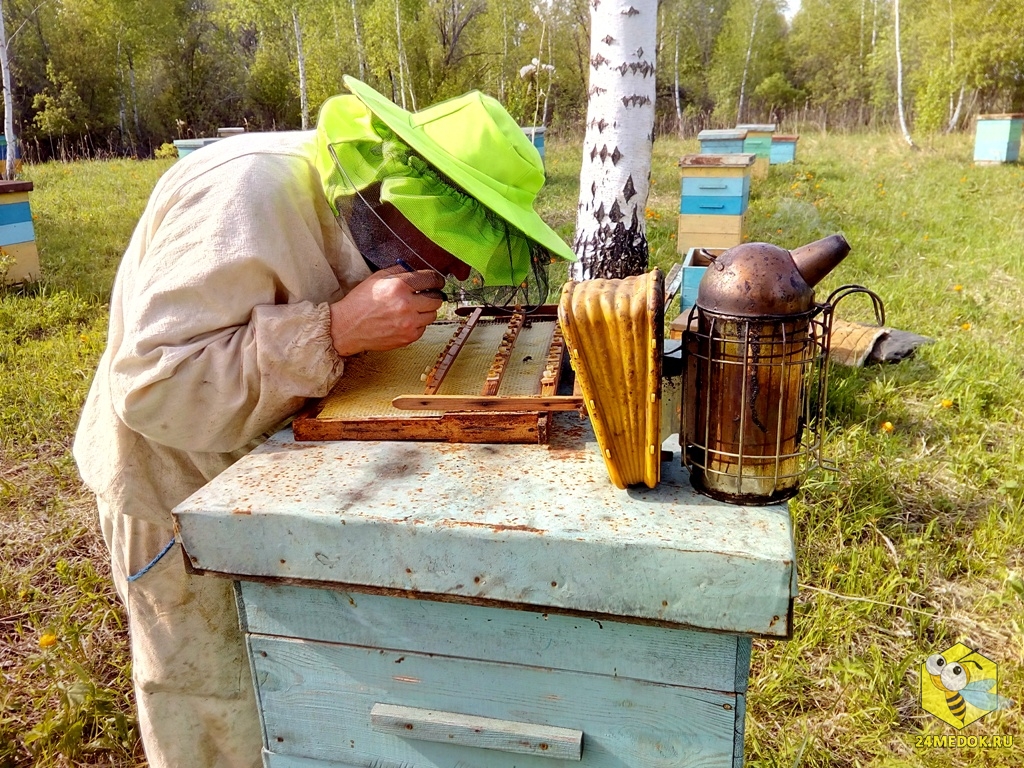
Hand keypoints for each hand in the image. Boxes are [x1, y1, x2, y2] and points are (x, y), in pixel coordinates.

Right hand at [328, 265, 444, 356]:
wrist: (348, 327)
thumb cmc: (360, 302)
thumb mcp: (376, 278)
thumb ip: (399, 271)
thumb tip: (417, 270)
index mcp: (398, 286)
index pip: (431, 279)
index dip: (436, 280)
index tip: (437, 281)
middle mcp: (406, 304)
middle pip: (437, 298)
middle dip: (433, 295)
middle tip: (427, 295)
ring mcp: (409, 323)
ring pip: (433, 314)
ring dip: (427, 310)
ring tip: (414, 308)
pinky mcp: (408, 337)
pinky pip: (424, 328)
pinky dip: (418, 323)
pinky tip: (406, 320)